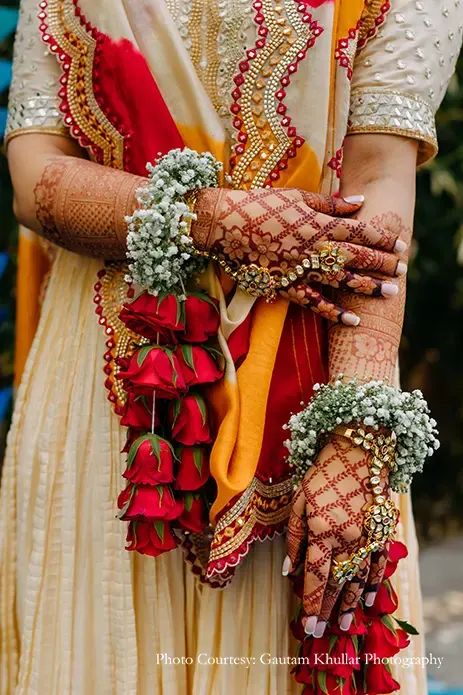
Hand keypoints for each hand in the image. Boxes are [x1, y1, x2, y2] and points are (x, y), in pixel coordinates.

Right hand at [191, 187, 406, 324]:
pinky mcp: (288, 286)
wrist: (224, 225)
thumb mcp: (298, 197)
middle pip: (359, 257)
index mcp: (321, 223)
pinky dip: (336, 312)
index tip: (402, 244)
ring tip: (390, 293)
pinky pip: (316, 303)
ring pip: (344, 281)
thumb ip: (332, 204)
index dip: (384, 238)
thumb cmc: (260, 205)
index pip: (362, 231)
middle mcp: (317, 248)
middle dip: (384, 263)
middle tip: (403, 269)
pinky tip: (354, 320)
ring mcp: (304, 269)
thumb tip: (361, 202)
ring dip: (370, 287)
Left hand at [283, 434, 389, 637]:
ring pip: (358, 580)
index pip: (315, 578)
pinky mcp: (382, 534)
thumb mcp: (299, 500)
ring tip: (342, 624)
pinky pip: (377, 567)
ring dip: (349, 605)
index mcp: (322, 531)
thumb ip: (294, 536)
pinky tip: (366, 600)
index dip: (310, 603)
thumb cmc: (323, 474)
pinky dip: (372, 586)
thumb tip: (289, 569)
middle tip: (321, 632)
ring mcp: (368, 538)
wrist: (360, 452)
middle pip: (336, 584)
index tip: (307, 624)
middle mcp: (347, 540)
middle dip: (326, 610)